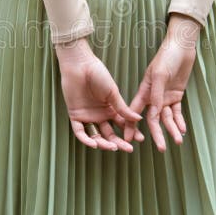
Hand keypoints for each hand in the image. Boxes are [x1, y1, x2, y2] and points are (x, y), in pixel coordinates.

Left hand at [55, 37, 142, 151]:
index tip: (140, 138)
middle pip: (110, 133)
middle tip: (128, 148)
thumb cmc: (98, 74)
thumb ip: (123, 108)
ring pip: (96, 135)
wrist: (81, 65)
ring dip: (104, 143)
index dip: (131, 132)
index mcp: (110, 108)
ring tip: (113, 147)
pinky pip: (80, 132)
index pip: (122, 125)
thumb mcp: (113, 93)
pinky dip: (86, 139)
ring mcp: (87, 116)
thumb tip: (139, 119)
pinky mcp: (75, 115)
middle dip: (119, 142)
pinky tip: (95, 144)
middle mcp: (99, 115)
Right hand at [124, 14, 200, 151]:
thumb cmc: (167, 57)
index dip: (131, 126)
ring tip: (177, 141)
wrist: (181, 47)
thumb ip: (156, 95)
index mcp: (144, 91)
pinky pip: (177, 112)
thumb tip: (153, 115)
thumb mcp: (160, 75)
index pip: (135, 112)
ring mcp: (165, 97)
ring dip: (172, 129)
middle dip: (156, 134)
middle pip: (153, 119)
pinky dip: (180, 121)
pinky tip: (182, 130)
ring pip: (167, 118)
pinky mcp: (176, 95)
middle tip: (160, 149)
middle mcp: (153, 97)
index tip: (128, 140)